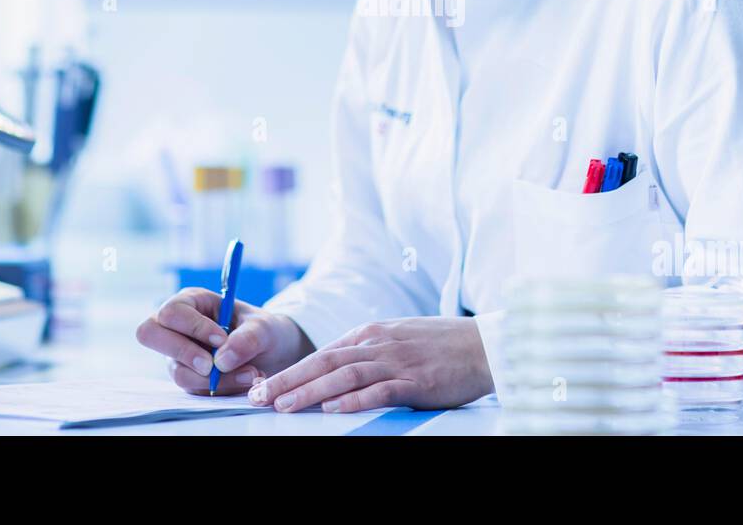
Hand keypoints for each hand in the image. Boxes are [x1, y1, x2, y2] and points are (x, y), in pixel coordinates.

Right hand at [135, 288, 314, 395]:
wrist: (272, 352)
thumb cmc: (262, 330)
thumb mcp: (264, 327)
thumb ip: (248, 338)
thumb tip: (221, 361)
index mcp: (191, 302)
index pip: (172, 312)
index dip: (192, 327)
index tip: (221, 339)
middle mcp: (178, 327)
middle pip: (150, 335)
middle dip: (183, 353)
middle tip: (212, 365)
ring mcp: (179, 355)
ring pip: (178, 371)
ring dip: (214, 379)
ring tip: (251, 374)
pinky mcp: (189, 377)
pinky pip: (195, 389)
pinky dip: (221, 389)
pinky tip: (246, 380)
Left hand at [245, 316, 493, 412]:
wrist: (484, 345)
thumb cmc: (441, 345)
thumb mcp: (397, 339)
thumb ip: (367, 352)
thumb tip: (335, 373)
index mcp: (371, 333)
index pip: (322, 353)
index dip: (290, 371)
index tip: (263, 386)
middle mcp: (379, 344)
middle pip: (325, 362)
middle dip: (288, 381)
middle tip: (258, 396)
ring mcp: (397, 362)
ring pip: (345, 376)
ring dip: (311, 391)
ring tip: (284, 405)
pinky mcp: (416, 381)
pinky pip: (380, 390)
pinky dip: (354, 400)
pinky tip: (333, 409)